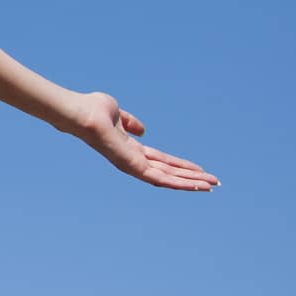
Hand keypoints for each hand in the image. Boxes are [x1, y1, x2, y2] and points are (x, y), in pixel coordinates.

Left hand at [67, 90, 220, 190]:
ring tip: (212, 185)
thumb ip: (129, 122)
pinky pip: (160, 179)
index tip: (200, 169)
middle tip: (214, 182)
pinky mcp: (132, 167)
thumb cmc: (93, 109)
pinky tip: (196, 186)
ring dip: (191, 183)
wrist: (81, 113)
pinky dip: (179, 183)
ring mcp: (132, 165)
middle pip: (168, 172)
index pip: (161, 160)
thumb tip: (142, 130)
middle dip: (191, 177)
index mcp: (130, 148)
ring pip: (168, 178)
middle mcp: (133, 159)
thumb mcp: (118, 113)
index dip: (181, 165)